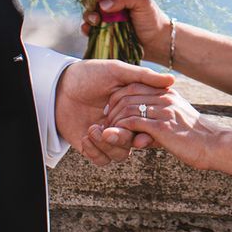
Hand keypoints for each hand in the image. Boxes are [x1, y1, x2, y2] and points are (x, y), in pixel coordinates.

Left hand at [55, 59, 174, 165]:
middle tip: (108, 131)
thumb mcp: (117, 71)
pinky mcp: (93, 146)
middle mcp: (123, 123)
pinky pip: (101, 160)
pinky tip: (86, 135)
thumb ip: (144, 76)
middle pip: (133, 142)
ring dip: (107, 145)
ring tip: (92, 129)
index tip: (140, 136)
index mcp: (133, 108)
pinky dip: (95, 152)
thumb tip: (173, 79)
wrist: (58, 85)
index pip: (147, 125)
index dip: (147, 133)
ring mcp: (108, 135)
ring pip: (119, 154)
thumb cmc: (89, 74)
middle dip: (122, 140)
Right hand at [83, 0, 171, 57]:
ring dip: (88, 18)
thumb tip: (102, 4)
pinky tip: (89, 31)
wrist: (158, 42)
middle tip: (96, 17)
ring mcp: (108, 20)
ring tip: (94, 23)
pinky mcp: (106, 34)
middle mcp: (112, 6)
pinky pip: (92, 30)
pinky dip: (87, 30)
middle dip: (91, 8)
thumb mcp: (141, 1)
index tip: (97, 0)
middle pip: (93, 3)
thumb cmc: (152, 19)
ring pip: (91, 16)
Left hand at [103, 85, 219, 170]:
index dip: (118, 96)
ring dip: (114, 121)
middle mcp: (165, 97)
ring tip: (107, 132)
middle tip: (104, 121)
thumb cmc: (196, 137)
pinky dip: (120, 130)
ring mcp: (163, 110)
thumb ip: (159, 120)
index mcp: (167, 92)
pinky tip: (115, 138)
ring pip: (127, 108)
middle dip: (112, 108)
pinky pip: (132, 122)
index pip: (135, 85)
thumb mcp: (178, 121)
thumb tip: (141, 131)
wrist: (214, 145)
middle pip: (127, 94)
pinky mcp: (161, 126)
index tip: (110, 110)